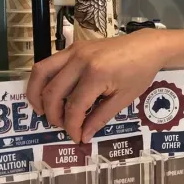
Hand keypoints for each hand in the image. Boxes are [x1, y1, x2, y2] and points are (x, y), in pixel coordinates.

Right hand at [27, 29, 167, 142]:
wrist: (148, 46)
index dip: (72, 126)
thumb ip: (100, 118)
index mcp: (96, 74)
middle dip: (53, 115)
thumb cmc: (140, 72)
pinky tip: (49, 93)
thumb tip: (82, 136)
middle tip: (60, 126)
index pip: (74, 107)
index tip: (76, 138)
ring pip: (41, 72)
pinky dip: (43, 80)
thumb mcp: (124, 98)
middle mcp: (80, 60)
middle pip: (52, 92)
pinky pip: (48, 63)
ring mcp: (74, 51)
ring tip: (42, 111)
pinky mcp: (73, 47)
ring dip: (36, 94)